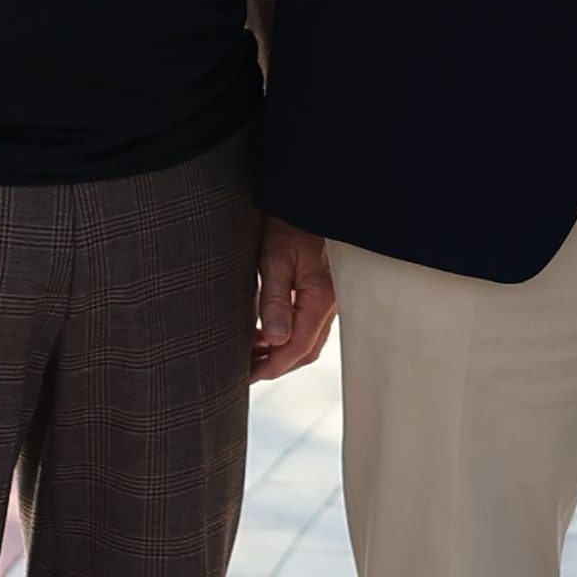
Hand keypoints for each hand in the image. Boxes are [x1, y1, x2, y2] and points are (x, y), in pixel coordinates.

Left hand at [249, 216, 339, 380]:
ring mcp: (328, 300)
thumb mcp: (276, 260)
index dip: (272, 367)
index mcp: (320, 298)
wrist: (306, 201)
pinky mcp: (322, 294)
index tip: (247, 375)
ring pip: (308, 341)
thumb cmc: (290, 224)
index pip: (298, 348)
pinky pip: (308, 326)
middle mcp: (330, 303)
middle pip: (306, 351)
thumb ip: (276, 301)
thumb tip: (276, 341)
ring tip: (251, 354)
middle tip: (246, 371)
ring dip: (280, 353)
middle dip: (276, 366)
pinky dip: (287, 337)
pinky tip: (267, 333)